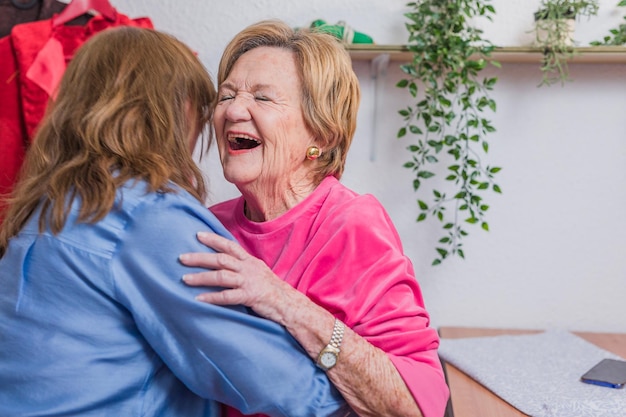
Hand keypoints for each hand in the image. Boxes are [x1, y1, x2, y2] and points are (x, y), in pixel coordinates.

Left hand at [179, 232, 295, 322]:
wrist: (288, 303)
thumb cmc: (271, 289)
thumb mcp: (257, 271)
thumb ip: (242, 266)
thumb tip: (224, 263)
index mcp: (249, 261)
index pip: (229, 245)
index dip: (213, 239)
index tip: (197, 235)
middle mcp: (248, 268)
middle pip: (220, 259)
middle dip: (200, 258)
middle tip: (182, 258)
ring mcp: (248, 281)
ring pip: (221, 276)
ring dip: (201, 277)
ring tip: (185, 279)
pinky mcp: (249, 296)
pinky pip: (227, 296)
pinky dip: (212, 297)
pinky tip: (199, 299)